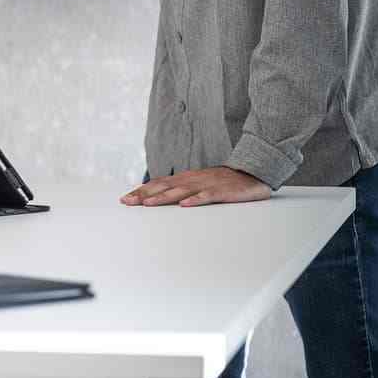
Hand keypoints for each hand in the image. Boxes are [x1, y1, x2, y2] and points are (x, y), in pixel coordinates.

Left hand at [121, 166, 270, 208]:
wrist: (252, 173)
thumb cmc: (223, 182)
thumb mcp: (199, 185)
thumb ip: (181, 190)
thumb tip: (159, 199)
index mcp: (185, 179)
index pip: (158, 184)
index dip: (141, 191)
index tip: (125, 199)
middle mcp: (192, 180)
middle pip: (164, 187)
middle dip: (144, 194)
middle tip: (128, 202)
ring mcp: (207, 185)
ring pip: (182, 191)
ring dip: (163, 197)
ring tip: (148, 203)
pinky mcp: (223, 191)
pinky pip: (208, 196)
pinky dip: (196, 200)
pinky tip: (185, 205)